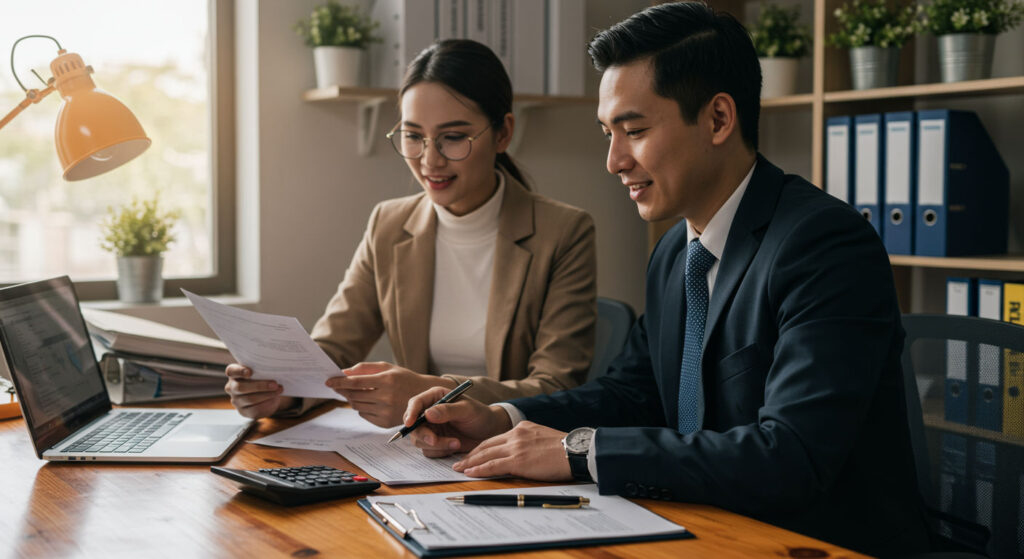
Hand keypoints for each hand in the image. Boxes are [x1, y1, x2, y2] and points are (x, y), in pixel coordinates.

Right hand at [224, 364, 294, 418]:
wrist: (265, 392)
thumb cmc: (263, 376)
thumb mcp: (261, 370)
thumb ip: (262, 369)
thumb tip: (275, 367)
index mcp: (234, 374)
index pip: (231, 371)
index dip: (239, 371)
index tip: (250, 372)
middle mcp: (232, 387)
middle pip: (241, 387)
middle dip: (259, 386)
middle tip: (275, 384)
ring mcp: (236, 400)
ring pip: (250, 399)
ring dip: (267, 395)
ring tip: (279, 390)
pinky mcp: (244, 411)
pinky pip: (254, 409)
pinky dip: (266, 404)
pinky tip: (275, 400)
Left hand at [325, 362, 455, 427]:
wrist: (425, 397)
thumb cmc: (404, 379)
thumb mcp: (388, 368)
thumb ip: (365, 368)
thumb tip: (344, 372)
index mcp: (387, 380)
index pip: (356, 382)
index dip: (339, 382)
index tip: (328, 381)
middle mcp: (386, 397)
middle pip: (354, 395)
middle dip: (343, 390)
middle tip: (338, 386)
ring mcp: (386, 411)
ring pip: (357, 406)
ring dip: (352, 399)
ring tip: (357, 392)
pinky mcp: (385, 423)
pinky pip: (364, 415)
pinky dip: (361, 408)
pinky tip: (370, 402)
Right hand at [405, 386, 512, 457]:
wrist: (490, 432)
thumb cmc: (480, 415)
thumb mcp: (467, 410)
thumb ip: (448, 411)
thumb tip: (427, 414)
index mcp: (435, 397)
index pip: (415, 403)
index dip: (410, 413)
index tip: (409, 423)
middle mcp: (429, 412)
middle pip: (413, 425)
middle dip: (423, 435)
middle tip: (435, 440)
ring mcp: (431, 428)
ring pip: (420, 440)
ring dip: (436, 445)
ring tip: (456, 442)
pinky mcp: (435, 442)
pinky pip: (428, 450)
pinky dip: (440, 451)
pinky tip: (455, 446)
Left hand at [453, 421, 572, 481]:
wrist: (577, 451)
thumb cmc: (565, 449)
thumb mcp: (543, 437)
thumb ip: (529, 441)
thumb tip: (521, 454)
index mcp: (522, 427)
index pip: (495, 438)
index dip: (481, 447)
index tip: (472, 453)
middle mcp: (516, 434)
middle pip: (486, 445)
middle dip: (471, 454)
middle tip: (459, 462)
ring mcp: (516, 447)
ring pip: (486, 455)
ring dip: (470, 462)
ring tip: (459, 469)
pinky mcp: (518, 460)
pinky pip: (493, 465)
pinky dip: (479, 469)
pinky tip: (470, 473)